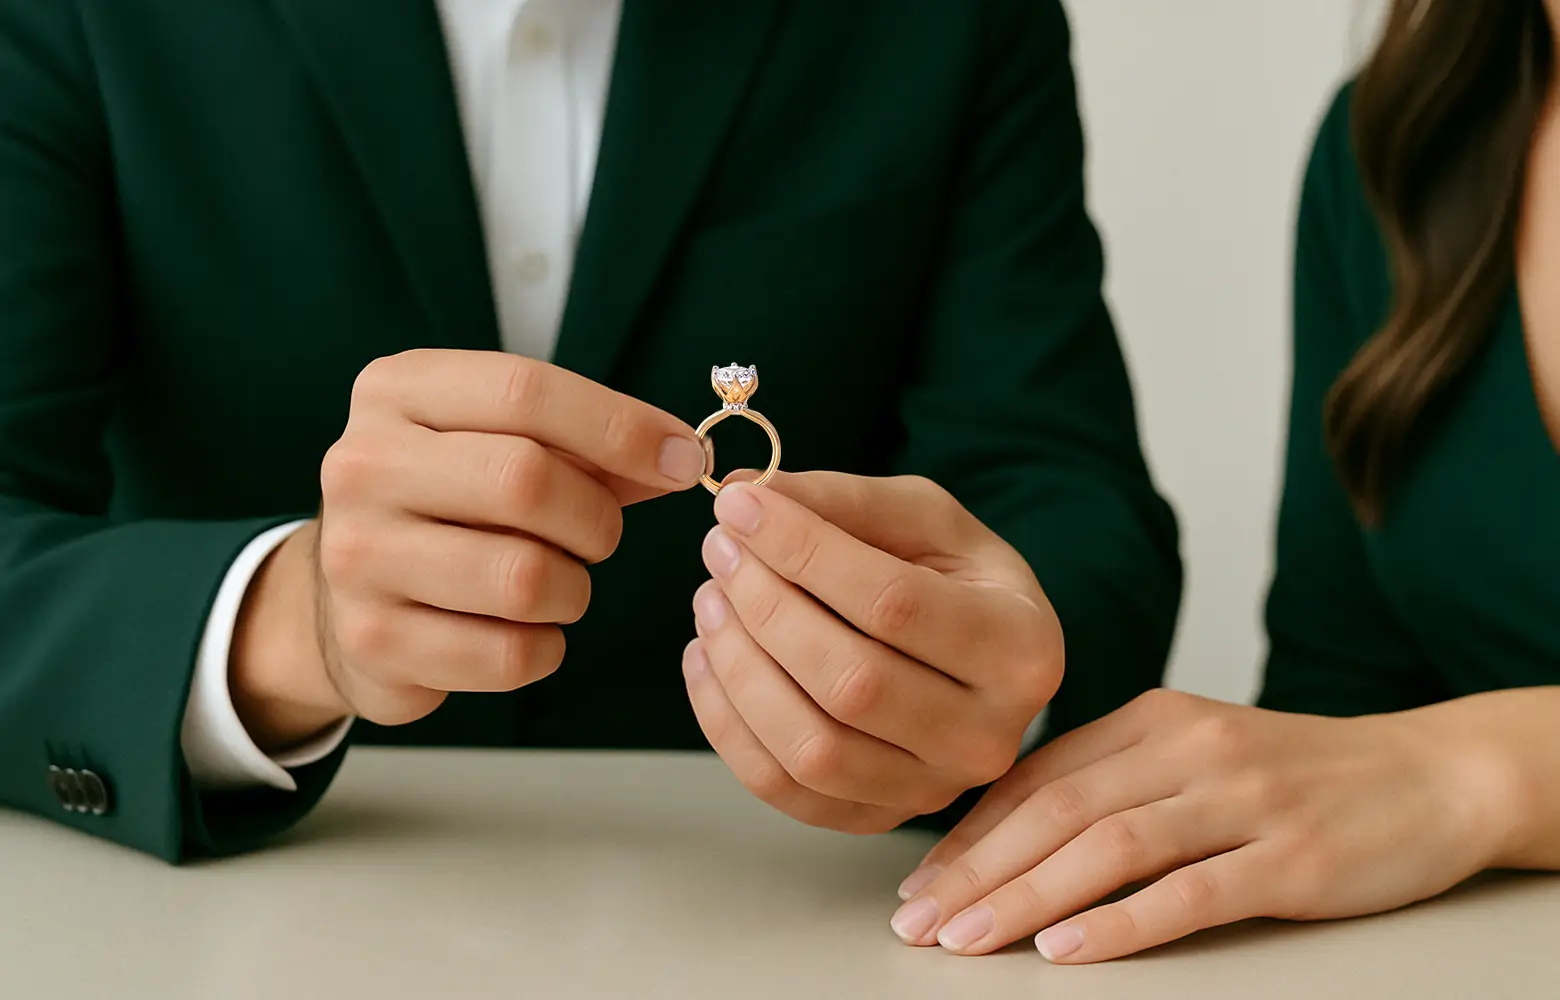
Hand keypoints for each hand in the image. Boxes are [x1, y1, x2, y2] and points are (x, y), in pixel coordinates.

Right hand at [230, 350, 706, 749]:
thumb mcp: (506, 445)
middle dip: (596, 518)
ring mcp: (357, 555)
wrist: (348, 594)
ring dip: (572, 590)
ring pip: (523, 577)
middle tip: (601, 536)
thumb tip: (681, 458)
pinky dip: (544, 648)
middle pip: (527, 480)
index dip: (621, 427)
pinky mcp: (371, 639)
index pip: (526, 391)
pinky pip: (508, 654)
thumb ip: (592, 446)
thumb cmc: (454, 504)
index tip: (684, 459)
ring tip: (557, 584)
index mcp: (399, 391)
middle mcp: (362, 464)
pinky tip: (525, 631)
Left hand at [681, 472, 1062, 834]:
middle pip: (851, 682)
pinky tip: (707, 657)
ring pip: (813, 749)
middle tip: (720, 551)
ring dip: (738, 668)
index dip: (803, 552)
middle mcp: (989, 735)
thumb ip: (840, 501)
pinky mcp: (877, 819)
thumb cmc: (954, 578)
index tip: (740, 509)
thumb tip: (742, 494)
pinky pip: (783, 788)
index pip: (893, 604)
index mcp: (1020, 647)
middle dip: (765, 608)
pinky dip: (726, 723)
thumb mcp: (922, 519)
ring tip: (711, 600)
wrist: (979, 658)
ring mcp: (933, 790)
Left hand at [890, 689, 1516, 962]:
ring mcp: (1241, 800)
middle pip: (1058, 812)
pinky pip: (1190, 892)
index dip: (970, 834)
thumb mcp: (1193, 752)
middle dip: (977, 871)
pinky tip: (1069, 949)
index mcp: (1153, 719)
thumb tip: (1007, 828)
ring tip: (968, 940)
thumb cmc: (1292, 774)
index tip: (918, 883)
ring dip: (1027, 897)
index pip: (1038, 777)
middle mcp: (1189, 747)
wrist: (1428, 775)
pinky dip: (1122, 923)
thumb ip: (1111, 778)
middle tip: (918, 922)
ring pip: (1110, 848)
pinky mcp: (1289, 857)